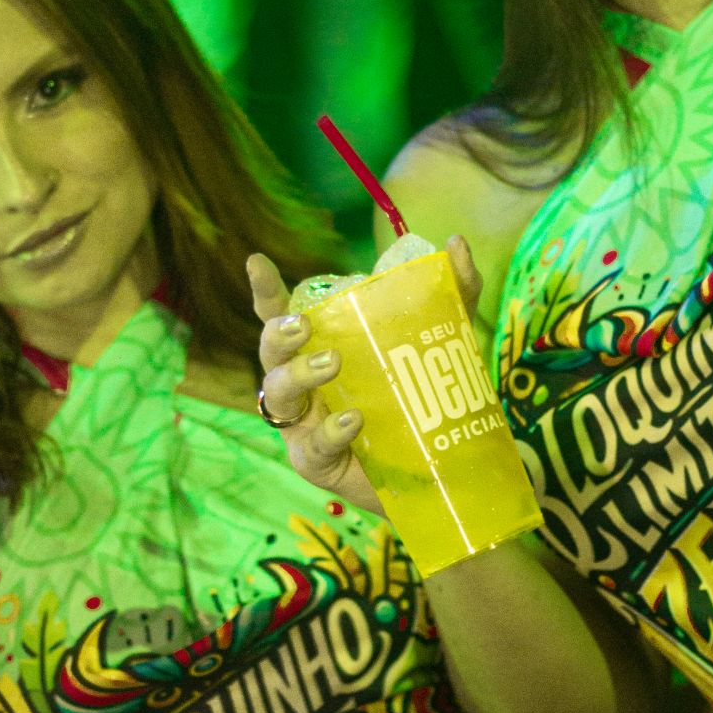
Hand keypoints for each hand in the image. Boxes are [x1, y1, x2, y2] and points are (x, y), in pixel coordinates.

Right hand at [246, 235, 484, 512]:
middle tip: (305, 326)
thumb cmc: (422, 396)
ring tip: (332, 363)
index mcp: (319, 346)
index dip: (265, 289)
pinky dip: (329, 430)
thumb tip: (455, 243)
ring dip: (299, 375)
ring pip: (278, 393)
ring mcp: (302, 423)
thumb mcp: (442, 340)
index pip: (281, 313)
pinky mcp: (314, 462)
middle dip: (278, 334)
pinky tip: (353, 419)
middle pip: (270, 351)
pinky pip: (311, 445)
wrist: (439, 470)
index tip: (257, 261)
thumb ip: (452, 293)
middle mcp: (301, 381)